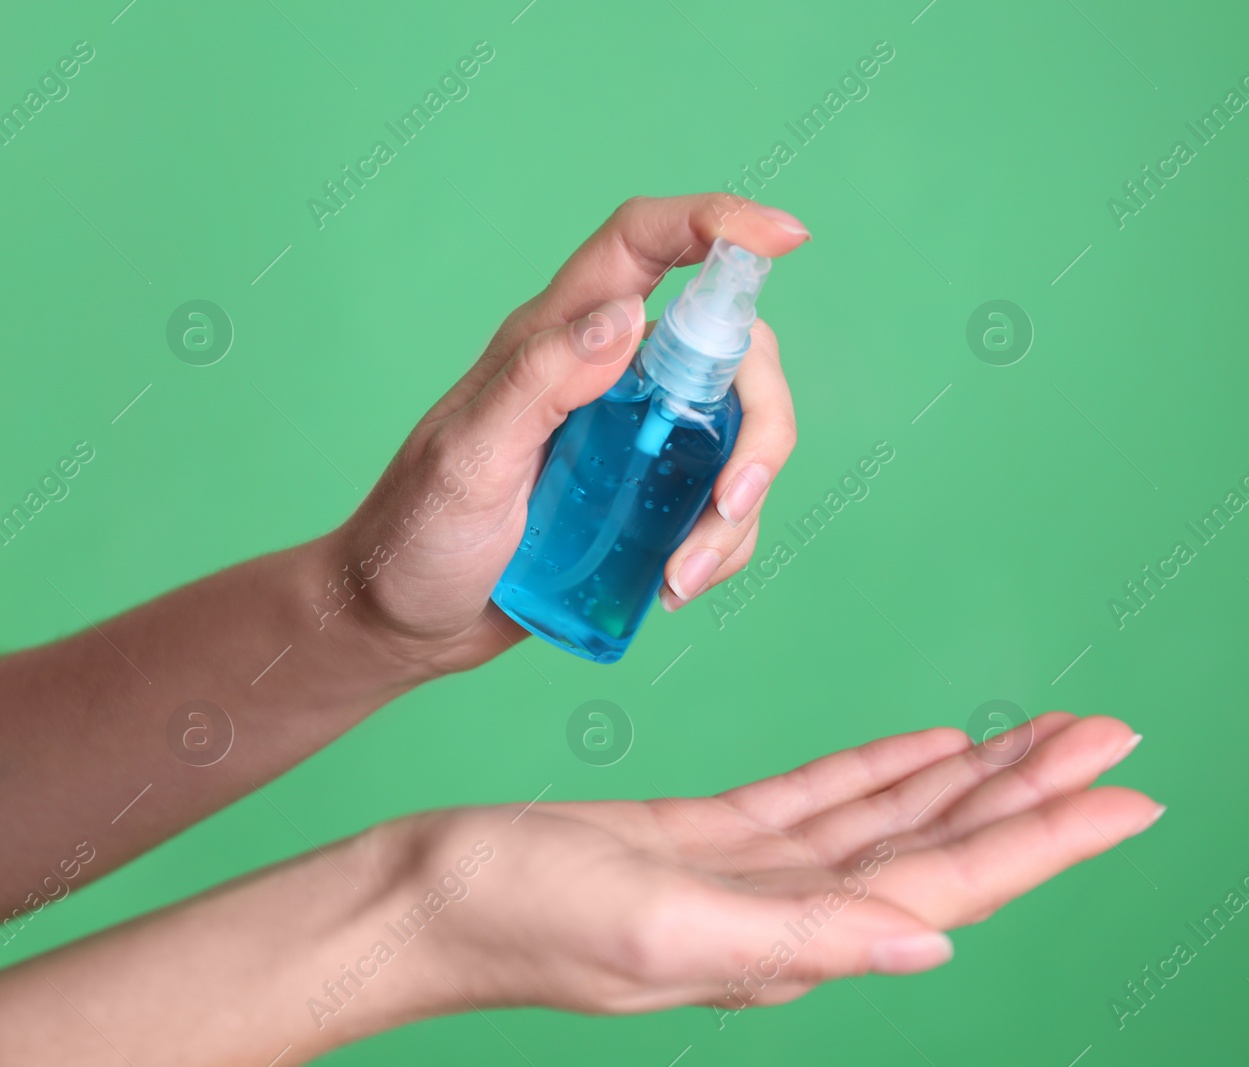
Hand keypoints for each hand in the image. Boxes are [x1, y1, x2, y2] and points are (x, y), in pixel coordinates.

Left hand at [327, 194, 809, 674]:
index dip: (717, 222)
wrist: (404, 619)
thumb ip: (539, 382)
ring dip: (736, 511)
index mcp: (559, 336)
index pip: (646, 244)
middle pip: (733, 353)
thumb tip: (627, 316)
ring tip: (680, 576)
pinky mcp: (652, 496)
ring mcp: (639, 436)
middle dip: (759, 428)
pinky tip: (671, 586)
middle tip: (732, 502)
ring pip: (741, 435)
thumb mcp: (467, 459)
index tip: (786, 236)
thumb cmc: (417, 532)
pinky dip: (720, 547)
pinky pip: (723, 504)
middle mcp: (612, 373)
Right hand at [397, 713, 1159, 1015]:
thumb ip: (800, 939)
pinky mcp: (715, 837)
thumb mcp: (663, 930)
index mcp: (795, 939)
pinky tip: (931, 747)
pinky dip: (885, 767)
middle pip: (944, 844)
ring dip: (975, 774)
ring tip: (1048, 734)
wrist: (419, 899)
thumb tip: (926, 943)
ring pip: (895, 815)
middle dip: (1035, 794)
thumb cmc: (519, 917)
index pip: (952, 882)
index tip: (1131, 797)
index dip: (1046, 840)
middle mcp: (795, 912)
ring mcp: (758, 874)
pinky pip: (825, 796)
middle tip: (1115, 739)